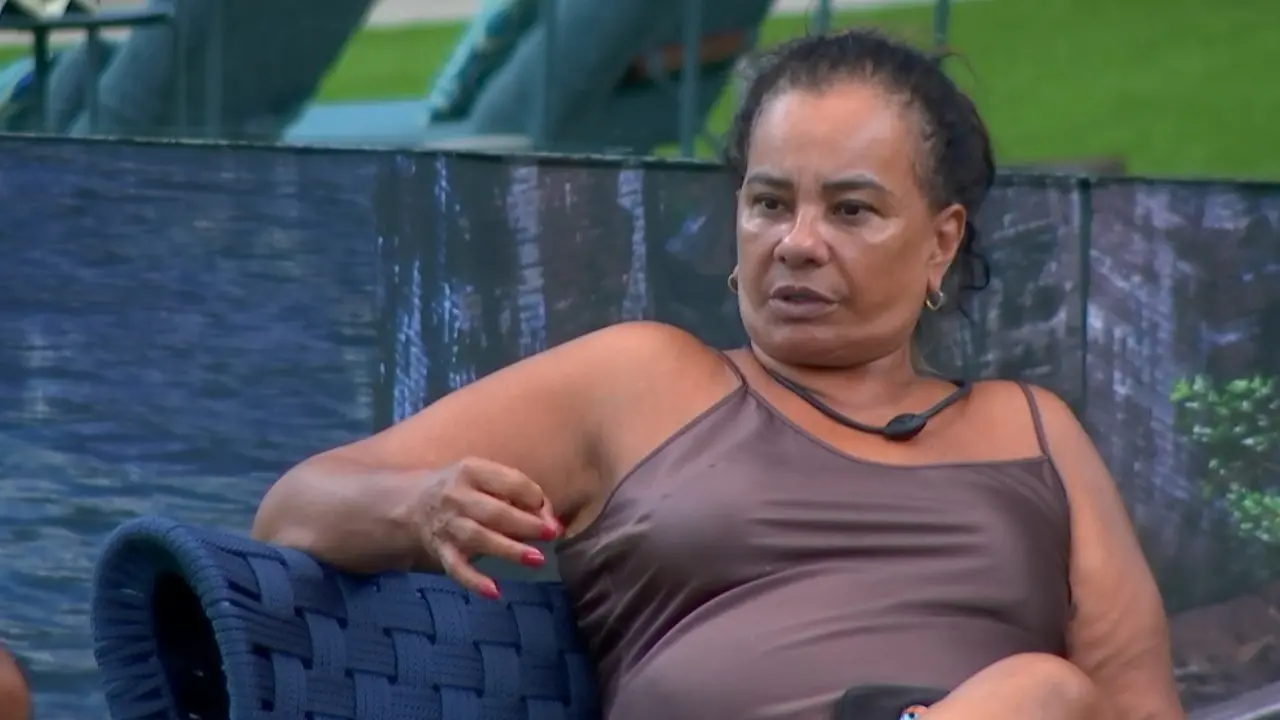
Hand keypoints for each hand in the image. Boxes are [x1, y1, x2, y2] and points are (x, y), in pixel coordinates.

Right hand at [416, 457, 561, 598]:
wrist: (413, 504)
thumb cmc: (464, 490)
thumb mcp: (486, 479)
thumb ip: (520, 495)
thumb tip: (551, 522)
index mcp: (472, 470)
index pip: (510, 481)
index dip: (533, 496)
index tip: (546, 510)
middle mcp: (457, 496)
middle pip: (495, 512)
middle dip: (526, 524)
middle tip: (551, 535)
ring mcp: (447, 524)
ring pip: (479, 538)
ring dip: (509, 549)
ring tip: (537, 559)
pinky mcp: (440, 550)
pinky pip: (456, 568)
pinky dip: (474, 581)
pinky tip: (495, 592)